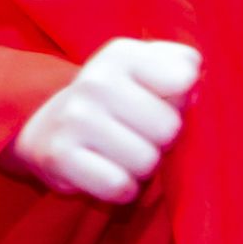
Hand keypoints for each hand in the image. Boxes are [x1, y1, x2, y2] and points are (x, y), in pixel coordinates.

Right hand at [6, 39, 199, 202]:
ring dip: (141, 168)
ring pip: (146, 161)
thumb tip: (194, 82)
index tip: (158, 102)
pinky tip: (109, 173)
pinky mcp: (58, 155)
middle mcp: (95, 80)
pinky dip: (122, 189)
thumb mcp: (144, 69)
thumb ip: (180, 65)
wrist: (47, 126)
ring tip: (122, 154)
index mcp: (121, 54)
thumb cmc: (114, 100)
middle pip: (168, 128)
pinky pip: (118, 185)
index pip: (183, 79)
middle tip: (138, 135)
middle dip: (161, 140)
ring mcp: (74, 118)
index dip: (179, 101)